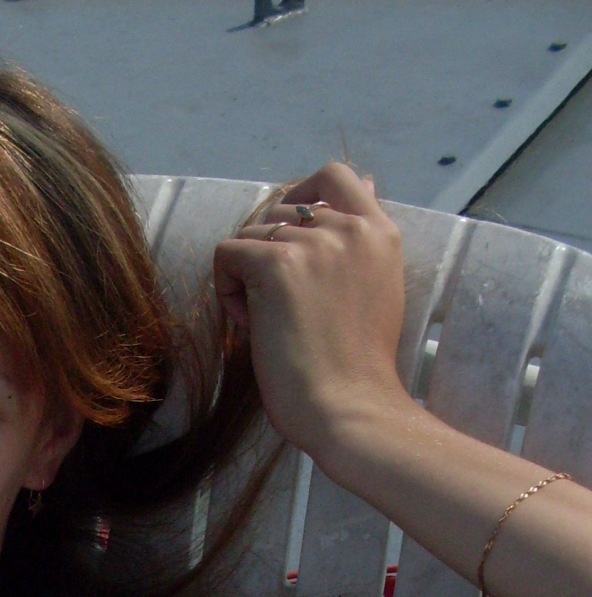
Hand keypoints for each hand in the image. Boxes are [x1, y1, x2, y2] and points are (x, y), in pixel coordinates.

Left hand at [212, 163, 410, 462]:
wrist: (350, 408)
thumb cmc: (357, 368)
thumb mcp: (377, 288)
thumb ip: (364, 241)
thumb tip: (367, 183)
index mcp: (379, 233)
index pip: (335, 177)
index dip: (300, 193)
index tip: (287, 233)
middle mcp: (349, 228)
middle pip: (280, 208)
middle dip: (267, 251)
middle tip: (279, 305)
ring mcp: (314, 243)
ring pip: (251, 232)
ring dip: (246, 276)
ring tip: (268, 322)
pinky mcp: (277, 265)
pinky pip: (227, 253)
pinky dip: (226, 290)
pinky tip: (249, 325)